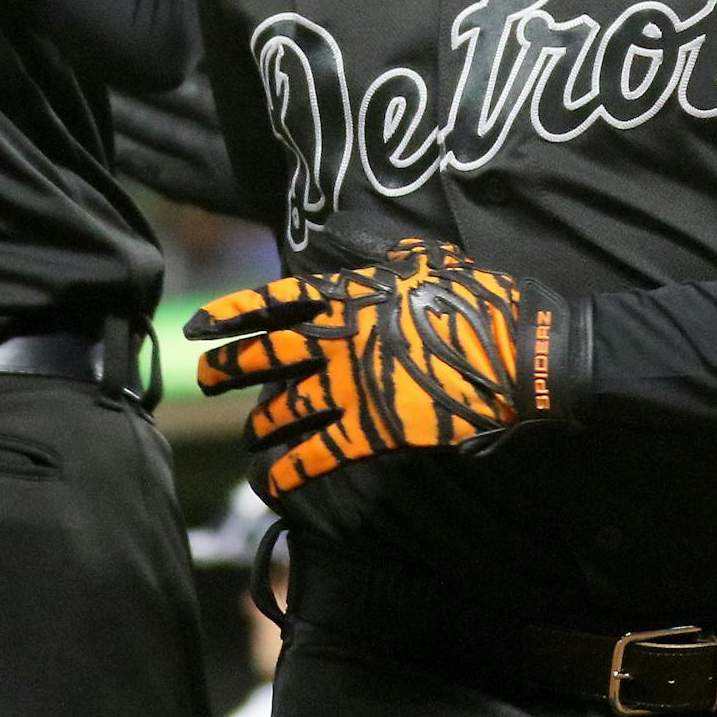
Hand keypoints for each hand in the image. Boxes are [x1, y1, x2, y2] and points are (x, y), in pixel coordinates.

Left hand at [186, 236, 585, 507]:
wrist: (518, 353)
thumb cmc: (479, 299)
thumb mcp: (428, 257)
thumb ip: (377, 251)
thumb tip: (338, 234)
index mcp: (350, 295)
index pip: (276, 302)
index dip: (232, 314)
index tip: (198, 326)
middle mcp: (339, 340)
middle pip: (266, 355)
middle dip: (228, 369)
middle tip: (205, 380)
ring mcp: (352, 387)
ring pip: (283, 408)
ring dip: (259, 425)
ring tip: (248, 436)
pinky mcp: (373, 430)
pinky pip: (317, 454)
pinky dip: (289, 471)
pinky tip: (272, 483)